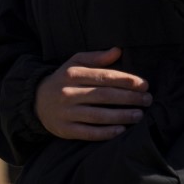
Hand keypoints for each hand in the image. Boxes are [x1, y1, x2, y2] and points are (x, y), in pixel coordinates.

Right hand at [35, 47, 151, 140]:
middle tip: (147, 100)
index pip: (104, 77)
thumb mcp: (75, 63)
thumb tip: (118, 50)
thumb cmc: (63, 79)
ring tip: (139, 115)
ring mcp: (66, 113)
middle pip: (104, 96)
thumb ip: (96, 57)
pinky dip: (106, 132)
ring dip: (121, 116)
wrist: (36, 101)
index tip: (144, 84)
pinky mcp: (65, 130)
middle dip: (129, 98)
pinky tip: (121, 130)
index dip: (126, 80)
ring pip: (98, 115)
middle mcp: (68, 92)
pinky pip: (89, 133)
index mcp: (72, 74)